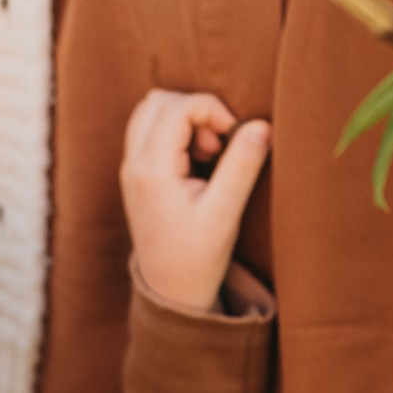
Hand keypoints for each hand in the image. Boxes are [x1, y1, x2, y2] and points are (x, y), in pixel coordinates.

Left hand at [121, 88, 271, 313]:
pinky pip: (151, 131)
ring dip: (185, 119)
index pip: (177, 108)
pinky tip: (198, 162)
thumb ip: (243, 166)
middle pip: (158, 100)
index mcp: (151, 171)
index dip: (212, 109)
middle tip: (219, 144)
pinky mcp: (137, 175)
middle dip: (196, 109)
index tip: (235, 135)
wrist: (170, 292)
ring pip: (151, 112)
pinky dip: (177, 132)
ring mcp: (131, 169)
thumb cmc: (198, 258)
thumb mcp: (225, 213)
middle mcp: (133, 164)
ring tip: (209, 153)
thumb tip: (262, 126)